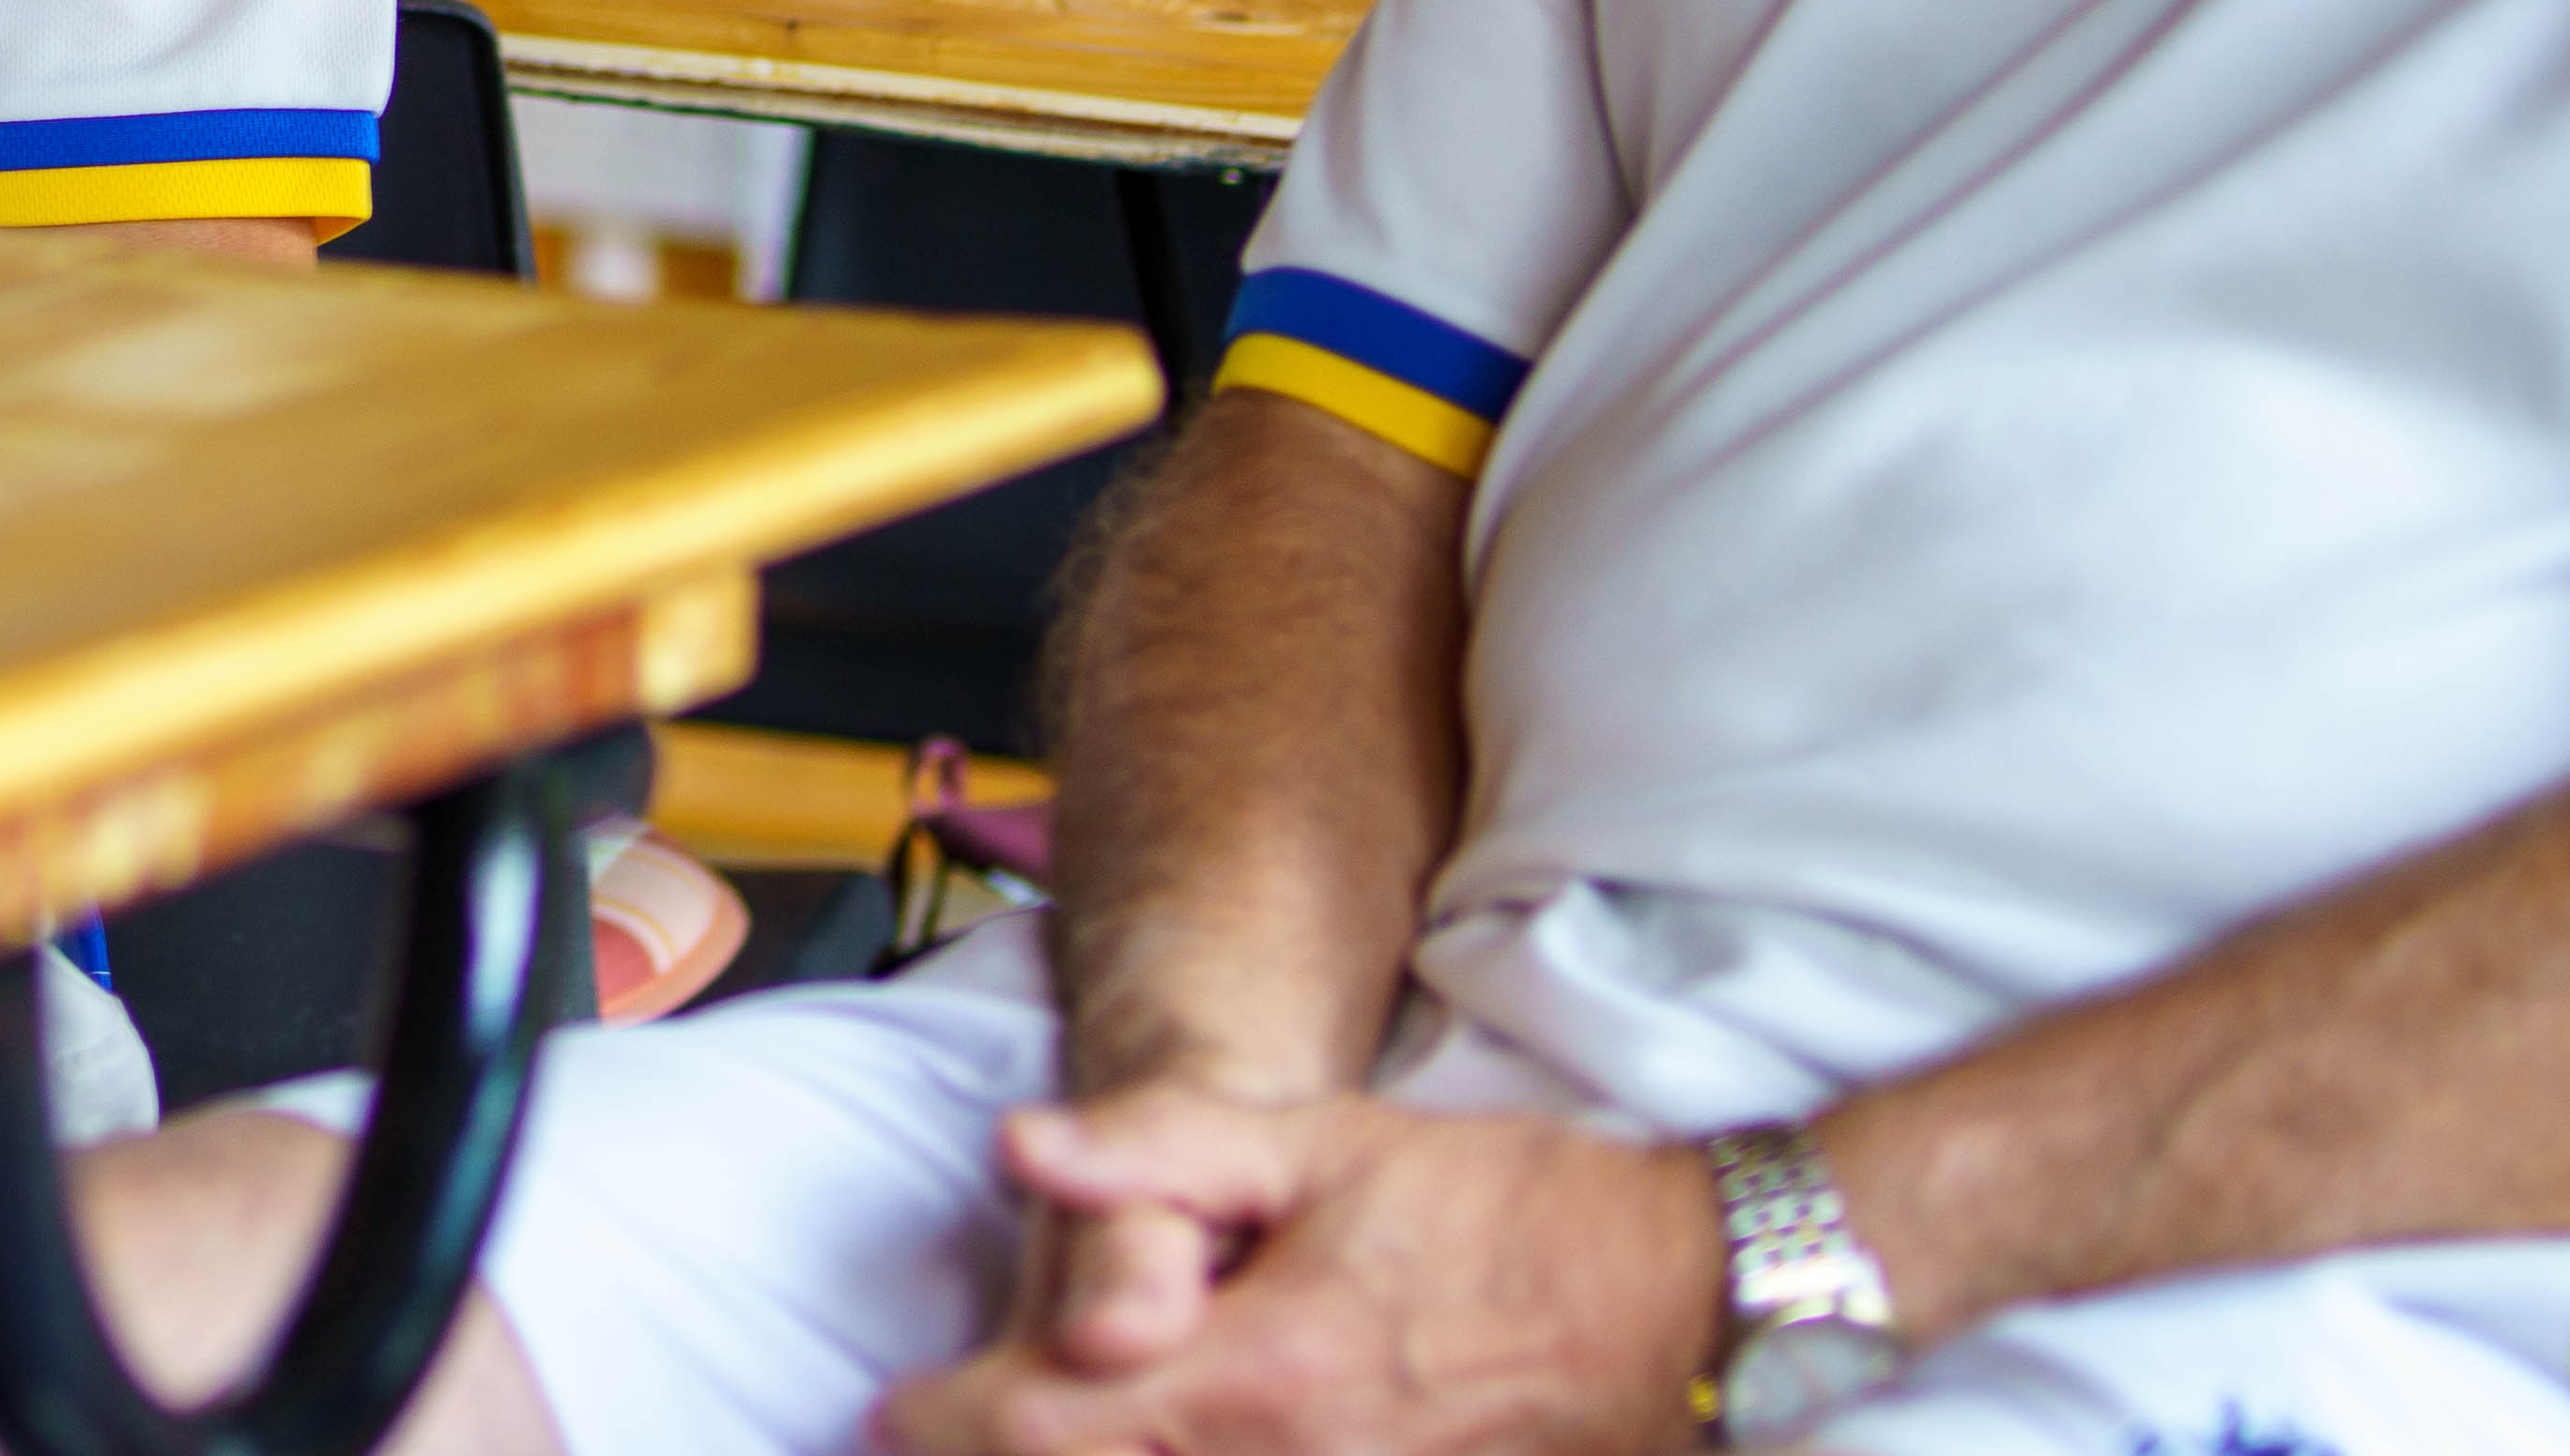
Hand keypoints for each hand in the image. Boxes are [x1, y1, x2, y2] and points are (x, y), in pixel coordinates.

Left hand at [876, 1094, 1724, 1455]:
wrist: (1680, 1299)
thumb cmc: (1501, 1208)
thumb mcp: (1326, 1142)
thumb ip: (1161, 1148)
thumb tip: (1018, 1145)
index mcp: (1259, 1379)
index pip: (1046, 1428)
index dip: (948, 1420)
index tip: (890, 1407)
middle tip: (932, 1443)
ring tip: (1030, 1446)